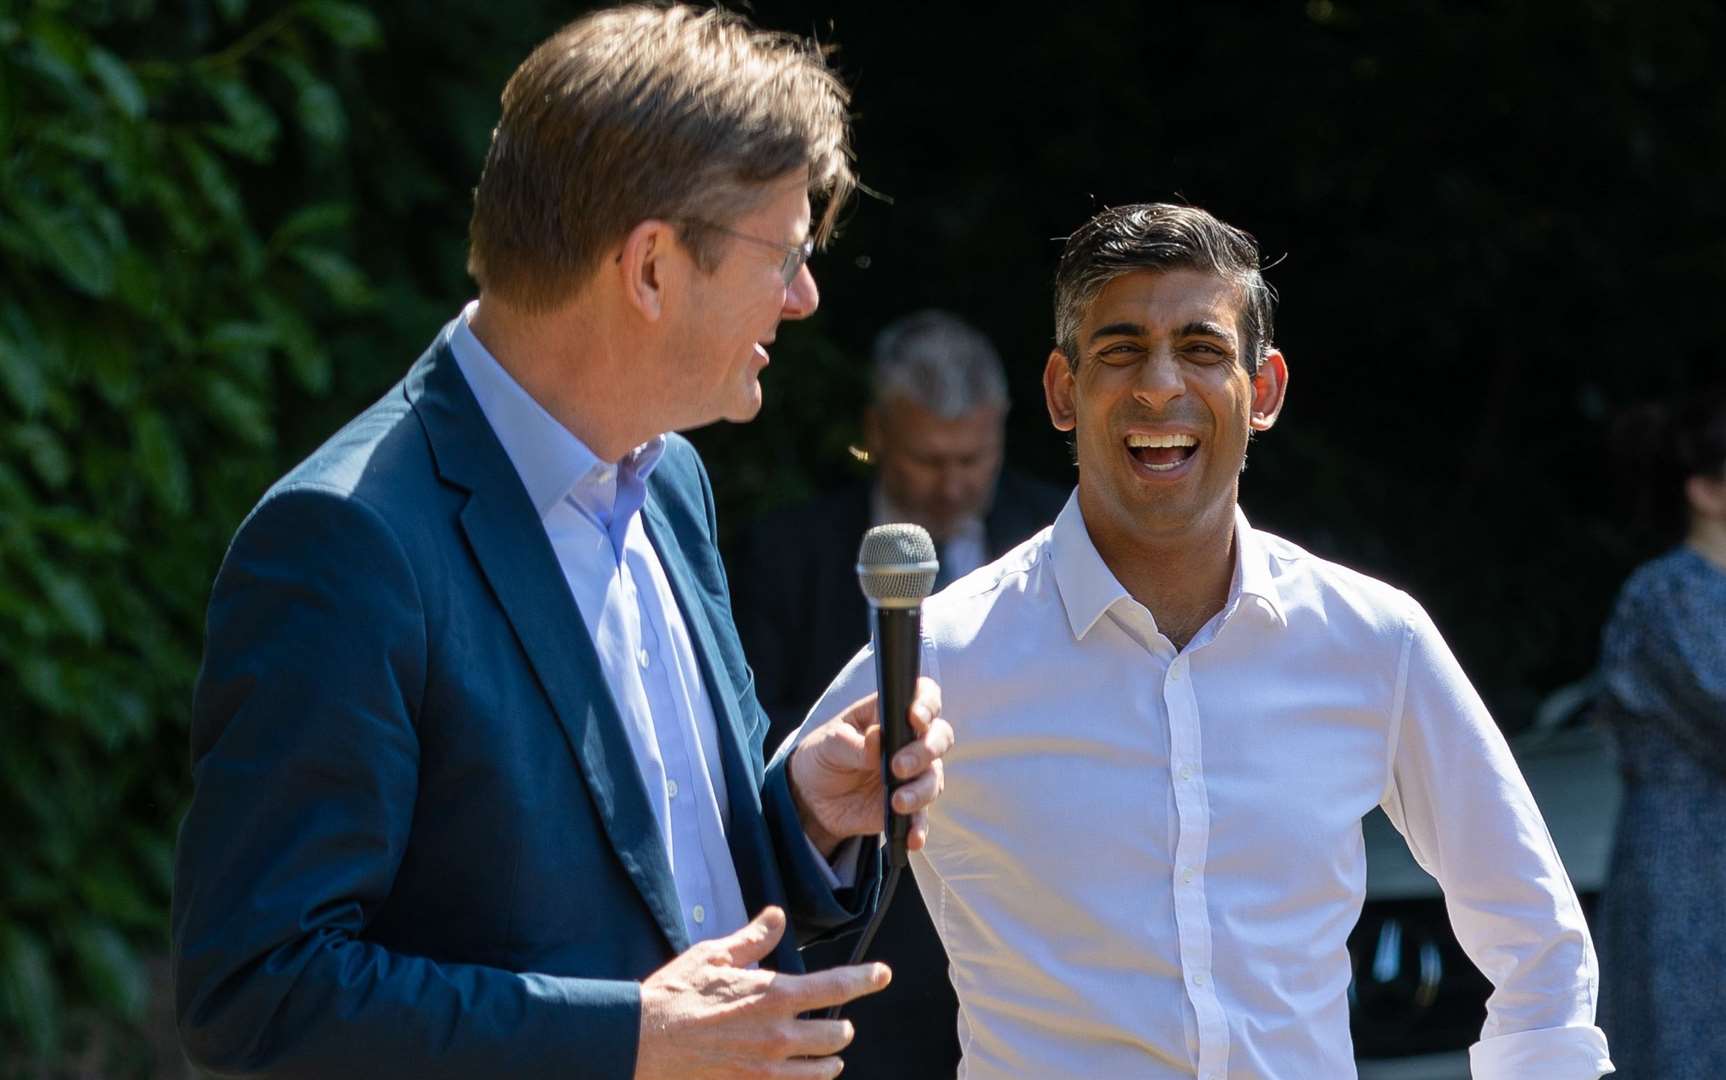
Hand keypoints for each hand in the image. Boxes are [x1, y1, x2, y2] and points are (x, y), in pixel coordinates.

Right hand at [634, 906, 889, 1078]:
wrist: (643, 1042)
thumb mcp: (714, 955)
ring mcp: (768, 1067)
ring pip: (824, 1068)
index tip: (883, 973)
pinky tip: (802, 1073)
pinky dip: (806, 1079)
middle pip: (837, 1034)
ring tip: (830, 1052)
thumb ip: (753, 939)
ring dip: (830, 1057)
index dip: (866, 979)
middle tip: (839, 1020)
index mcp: (773, 995)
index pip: (836, 987)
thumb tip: (776, 917)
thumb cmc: (676, 995)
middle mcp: (778, 1034)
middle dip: (842, 1025)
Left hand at [787, 676, 950, 857]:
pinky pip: (921, 817)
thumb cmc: (822, 757)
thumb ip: (852, 743)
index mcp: (890, 715)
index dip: (927, 703)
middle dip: (926, 750)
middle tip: (898, 766)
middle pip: (939, 737)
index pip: (923, 697)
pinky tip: (912, 838)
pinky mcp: (908, 805)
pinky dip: (919, 827)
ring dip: (920, 791)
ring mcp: (912, 774)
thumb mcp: (827, 744)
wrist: (812, 797)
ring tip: (896, 802)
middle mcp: (909, 742)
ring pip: (934, 778)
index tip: (914, 718)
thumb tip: (877, 739)